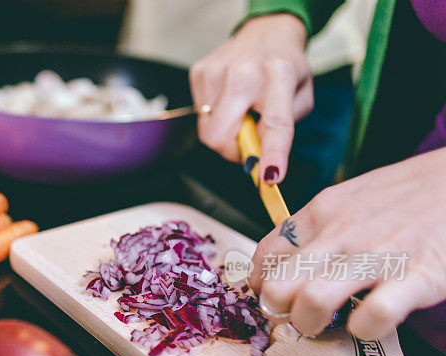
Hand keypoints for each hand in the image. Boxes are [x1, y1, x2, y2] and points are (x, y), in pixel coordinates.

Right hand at [190, 14, 312, 183]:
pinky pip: (201, 115)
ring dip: (225, 132)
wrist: (266, 32)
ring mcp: (216, 72)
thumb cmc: (285, 68)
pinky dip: (215, 116)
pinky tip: (229, 100)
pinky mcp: (199, 73)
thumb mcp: (301, 95)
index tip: (268, 178)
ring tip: (241, 114)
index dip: (270, 154)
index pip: (274, 123)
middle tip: (247, 145)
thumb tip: (260, 158)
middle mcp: (244, 72)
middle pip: (221, 135)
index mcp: (279, 75)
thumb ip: (285, 127)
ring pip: (208, 130)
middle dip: (232, 152)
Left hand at [249, 147, 445, 339]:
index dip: (258, 282)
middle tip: (292, 314)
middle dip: (277, 309)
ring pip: (312, 301)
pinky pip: (373, 316)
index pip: (266, 253)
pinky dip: (365, 329)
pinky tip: (369, 323)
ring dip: (310, 323)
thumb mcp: (353, 198)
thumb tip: (287, 260)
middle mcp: (342, 234)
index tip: (265, 294)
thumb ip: (320, 226)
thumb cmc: (412, 193)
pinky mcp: (417, 277)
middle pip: (278, 284)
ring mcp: (377, 256)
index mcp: (324, 211)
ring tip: (325, 324)